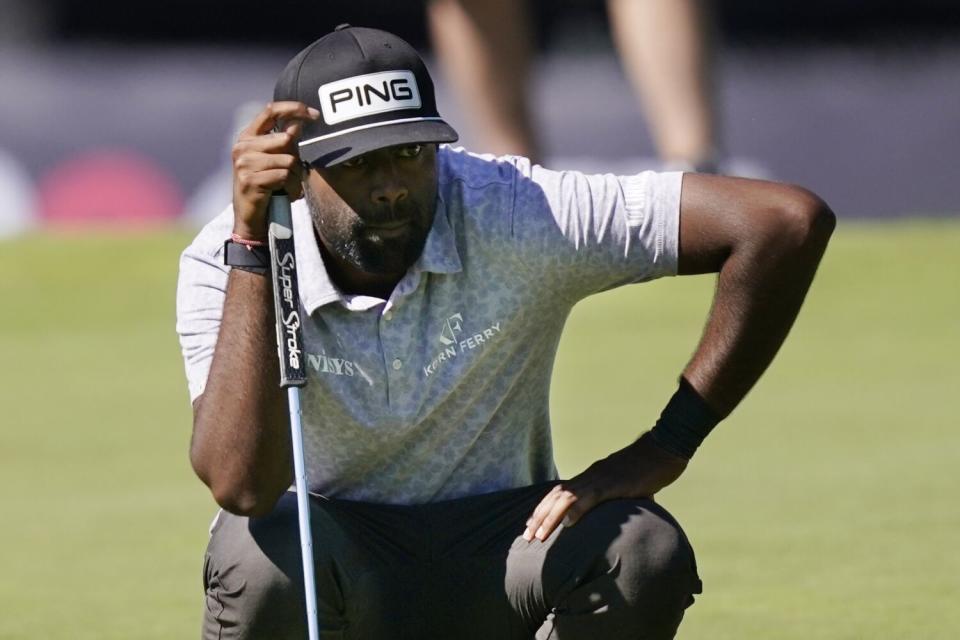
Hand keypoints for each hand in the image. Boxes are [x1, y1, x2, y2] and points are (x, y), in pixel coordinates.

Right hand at [231, 101, 319, 239]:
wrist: (251, 217)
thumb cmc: (267, 187)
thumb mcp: (275, 160)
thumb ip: (284, 142)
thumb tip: (298, 124)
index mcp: (248, 136)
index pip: (271, 110)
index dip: (294, 108)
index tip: (314, 114)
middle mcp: (242, 146)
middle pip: (286, 140)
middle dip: (296, 159)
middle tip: (290, 176)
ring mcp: (244, 163)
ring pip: (288, 160)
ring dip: (295, 177)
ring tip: (286, 187)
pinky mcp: (250, 179)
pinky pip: (284, 176)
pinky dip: (292, 187)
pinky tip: (285, 194)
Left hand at [522, 432, 687, 541]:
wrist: (665, 448)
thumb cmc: (651, 467)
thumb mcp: (630, 486)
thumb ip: (621, 499)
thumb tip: (622, 516)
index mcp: (593, 476)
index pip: (560, 492)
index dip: (544, 509)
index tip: (531, 525)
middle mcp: (591, 476)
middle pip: (557, 495)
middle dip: (539, 517)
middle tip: (526, 536)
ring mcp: (601, 478)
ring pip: (568, 497)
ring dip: (550, 518)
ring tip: (538, 535)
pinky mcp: (615, 483)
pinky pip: (592, 496)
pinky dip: (577, 509)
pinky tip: (568, 524)